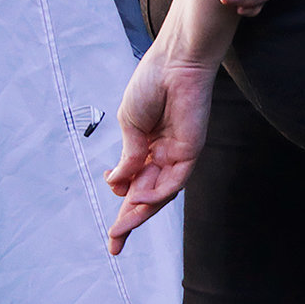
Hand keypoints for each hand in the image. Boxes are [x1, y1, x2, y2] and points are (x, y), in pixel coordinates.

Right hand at [103, 46, 218, 254]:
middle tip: (115, 241)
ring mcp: (178, 153)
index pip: (133, 185)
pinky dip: (158, 191)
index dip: (122, 208)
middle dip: (131, 220)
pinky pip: (176, 178)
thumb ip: (129, 156)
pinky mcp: (192, 148)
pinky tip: (140, 197)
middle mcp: (163, 154)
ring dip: (142, 210)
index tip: (112, 233)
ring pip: (162, 192)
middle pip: (148, 195)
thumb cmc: (151, 85)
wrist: (174, 62)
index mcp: (146, 148)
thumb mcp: (130, 125)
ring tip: (122, 224)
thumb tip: (119, 184)